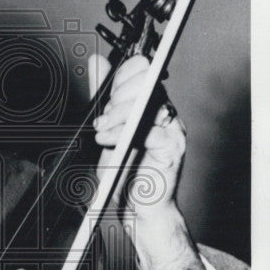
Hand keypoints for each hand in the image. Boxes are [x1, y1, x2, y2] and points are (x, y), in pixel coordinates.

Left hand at [89, 53, 204, 269]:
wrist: (135, 208)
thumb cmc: (123, 171)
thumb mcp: (105, 126)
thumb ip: (103, 95)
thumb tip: (96, 61)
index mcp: (149, 102)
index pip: (141, 70)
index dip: (120, 77)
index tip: (104, 97)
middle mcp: (163, 112)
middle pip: (146, 82)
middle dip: (118, 97)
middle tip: (101, 118)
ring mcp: (172, 129)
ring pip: (148, 104)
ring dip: (118, 116)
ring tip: (101, 131)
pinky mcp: (173, 148)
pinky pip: (151, 131)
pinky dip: (124, 135)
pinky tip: (109, 143)